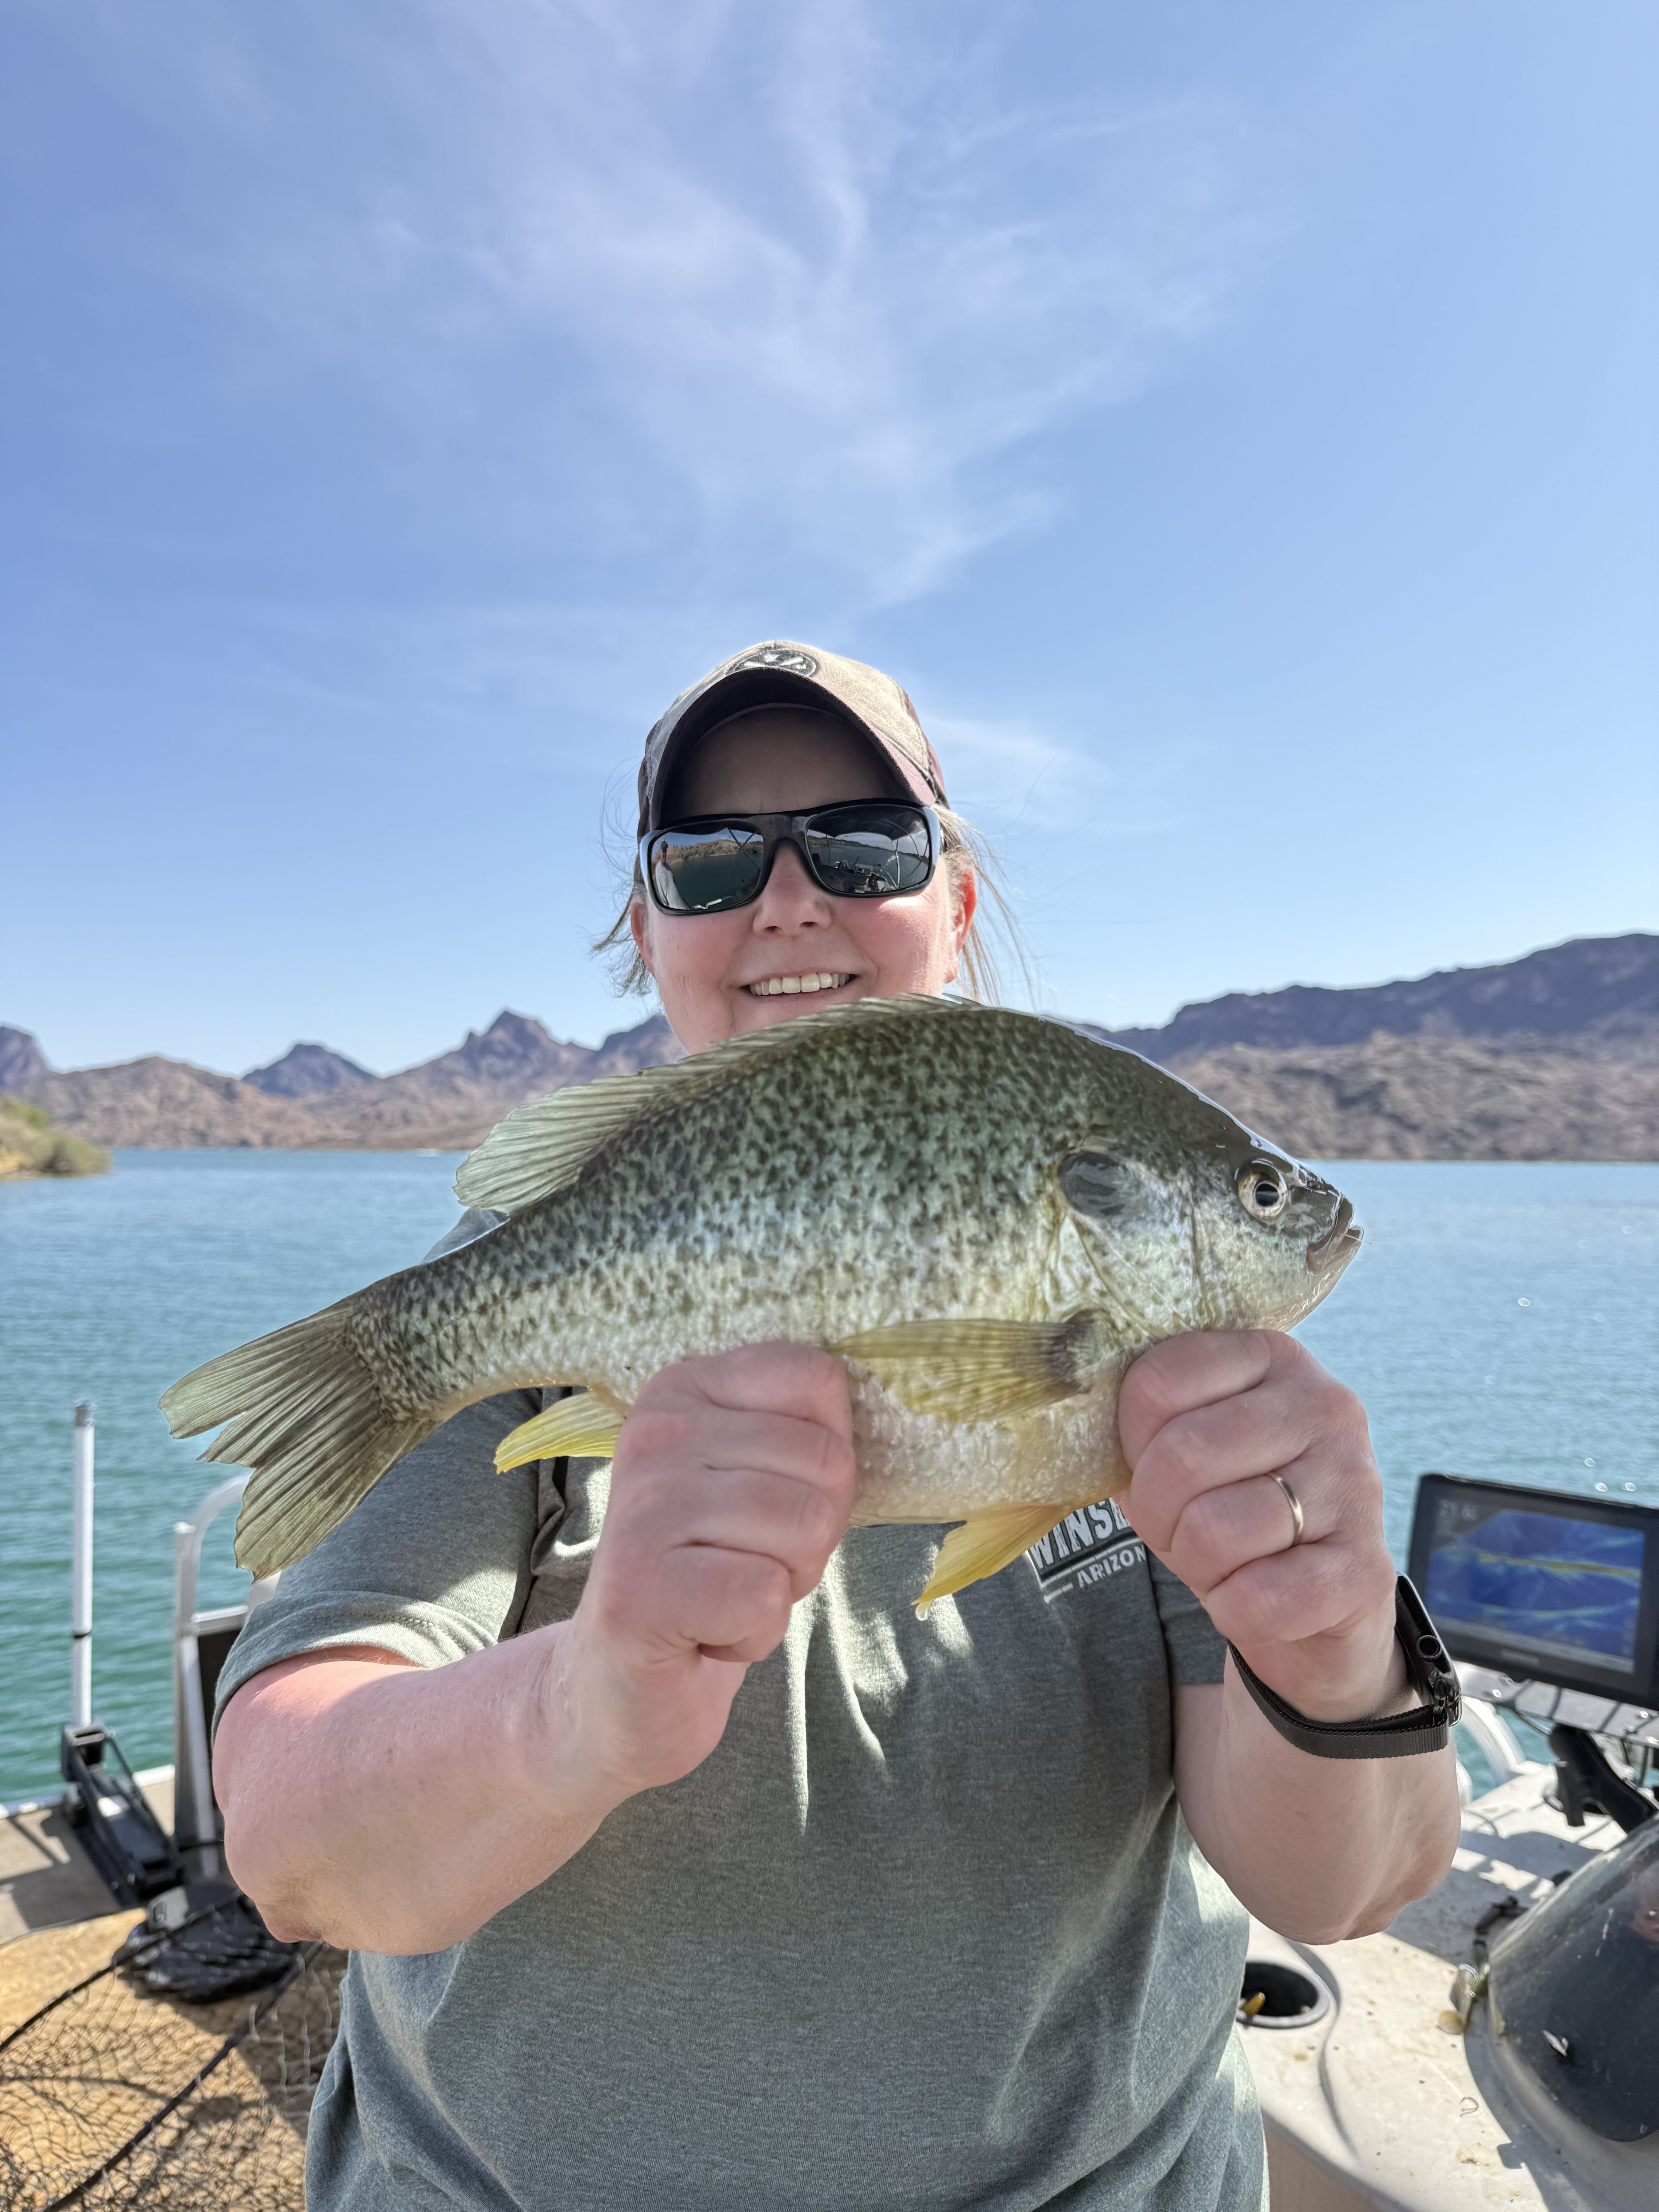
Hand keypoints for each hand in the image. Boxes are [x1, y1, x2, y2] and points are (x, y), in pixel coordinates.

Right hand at [546, 1343, 855, 1803]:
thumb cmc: (710, 1572)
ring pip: (805, 1527)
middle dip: (813, 1534)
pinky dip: (756, 1634)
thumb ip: (805, 1434)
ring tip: (728, 1594)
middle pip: (825, 1462)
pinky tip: (707, 1633)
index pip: (815, 1379)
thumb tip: (883, 1408)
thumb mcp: (759, 1479)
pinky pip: (767, 1597)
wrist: (623, 1682)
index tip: (778, 1495)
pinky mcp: (640, 1588)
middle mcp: (656, 1433)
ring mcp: (642, 1507)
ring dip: (786, 1583)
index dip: (829, 1455)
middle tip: (749, 1562)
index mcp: (684, 1389)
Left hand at [1117, 1332, 1401, 1722]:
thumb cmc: (1234, 1506)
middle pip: (1183, 1454)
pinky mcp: (1363, 1569)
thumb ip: (1144, 1423)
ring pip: (1216, 1528)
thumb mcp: (1187, 1449)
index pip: (1157, 1381)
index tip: (1148, 1468)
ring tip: (1217, 1560)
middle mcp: (1324, 1408)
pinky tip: (1246, 1598)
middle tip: (1176, 1528)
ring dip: (1195, 1562)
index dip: (1131, 1442)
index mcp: (1271, 1358)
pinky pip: (1260, 1596)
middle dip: (1157, 1510)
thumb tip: (1078, 1420)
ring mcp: (1354, 1486)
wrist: (1319, 1602)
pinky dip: (1230, 1608)